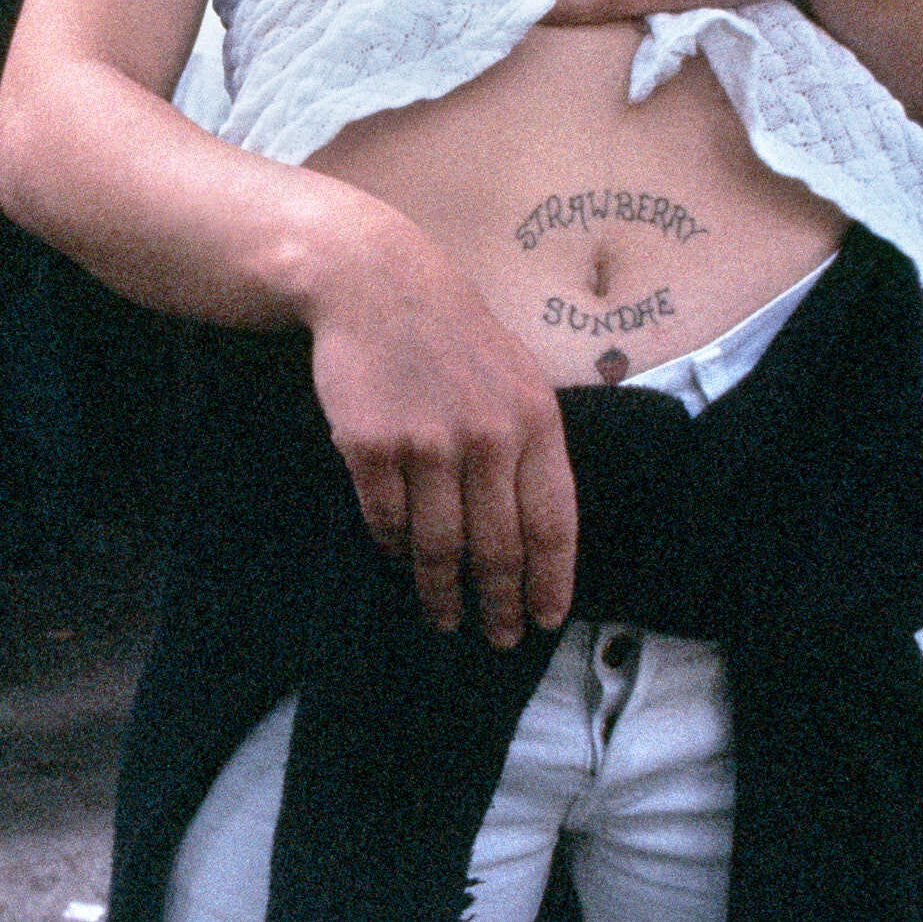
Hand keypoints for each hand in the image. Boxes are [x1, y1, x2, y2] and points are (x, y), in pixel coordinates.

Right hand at [306, 248, 574, 648]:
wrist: (375, 285)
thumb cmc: (452, 335)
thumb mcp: (517, 377)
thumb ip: (532, 445)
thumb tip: (539, 532)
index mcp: (535, 422)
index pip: (552, 525)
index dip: (549, 582)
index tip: (545, 620)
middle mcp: (487, 438)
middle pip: (497, 549)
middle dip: (499, 604)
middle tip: (498, 636)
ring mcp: (426, 444)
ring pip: (438, 547)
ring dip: (442, 592)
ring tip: (444, 616)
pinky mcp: (371, 447)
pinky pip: (386, 521)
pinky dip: (392, 549)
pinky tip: (398, 559)